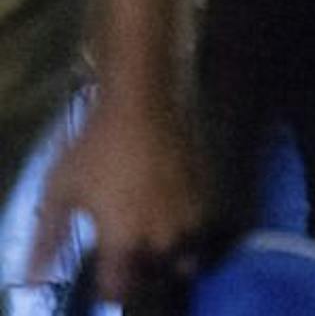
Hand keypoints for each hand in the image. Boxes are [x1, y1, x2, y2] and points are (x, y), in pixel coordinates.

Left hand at [34, 96, 201, 302]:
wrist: (143, 103)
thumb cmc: (96, 147)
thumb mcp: (60, 191)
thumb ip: (47, 239)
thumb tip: (32, 278)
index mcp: (123, 239)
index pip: (120, 288)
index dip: (110, 288)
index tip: (103, 278)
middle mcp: (162, 234)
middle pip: (156, 274)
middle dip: (141, 272)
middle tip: (125, 255)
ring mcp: (188, 214)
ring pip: (184, 255)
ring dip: (168, 254)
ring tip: (150, 240)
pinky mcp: (205, 193)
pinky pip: (198, 227)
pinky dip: (184, 230)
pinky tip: (167, 214)